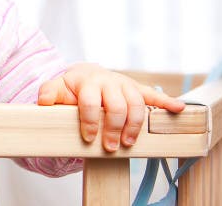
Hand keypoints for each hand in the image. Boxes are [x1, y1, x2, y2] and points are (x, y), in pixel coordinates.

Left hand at [37, 63, 185, 151]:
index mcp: (87, 82)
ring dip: (134, 125)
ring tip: (129, 142)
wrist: (86, 75)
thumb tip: (42, 101)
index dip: (90, 121)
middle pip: (115, 105)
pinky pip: (154, 94)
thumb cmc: (72, 88)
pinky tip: (179, 108)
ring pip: (135, 104)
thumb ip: (49, 94)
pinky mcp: (137, 89)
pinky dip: (167, 101)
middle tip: (110, 146)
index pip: (90, 101)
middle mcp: (108, 81)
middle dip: (113, 127)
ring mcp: (124, 84)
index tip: (89, 137)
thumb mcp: (57, 89)